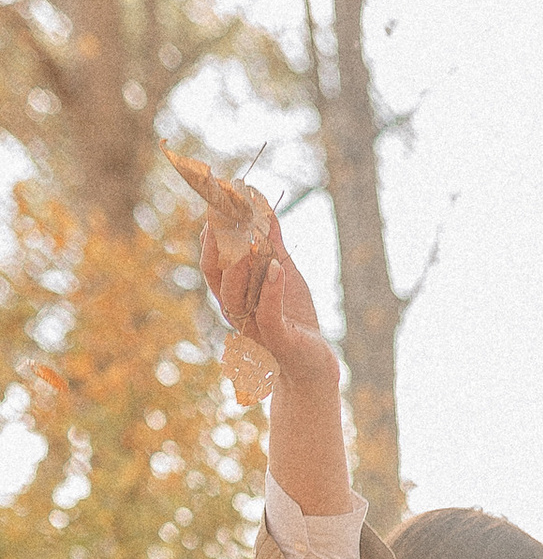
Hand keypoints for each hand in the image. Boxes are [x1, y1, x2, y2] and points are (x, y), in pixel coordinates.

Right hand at [201, 221, 338, 401]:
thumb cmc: (294, 317)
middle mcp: (235, 308)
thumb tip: (263, 205)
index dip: (212, 230)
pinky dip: (271, 291)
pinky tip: (277, 268)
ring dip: (240, 263)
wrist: (313, 360)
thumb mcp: (283, 271)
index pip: (212, 258)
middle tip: (225, 208)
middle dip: (217, 240)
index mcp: (232, 291)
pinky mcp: (276, 340)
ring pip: (234, 293)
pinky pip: (267, 315)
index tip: (218, 198)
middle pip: (215, 272)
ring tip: (249, 236)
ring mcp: (253, 325)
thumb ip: (272, 243)